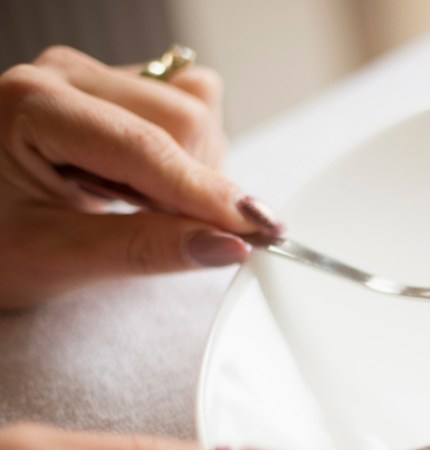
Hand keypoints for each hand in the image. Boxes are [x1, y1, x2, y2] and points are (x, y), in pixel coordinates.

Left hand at [0, 46, 282, 310]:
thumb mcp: (56, 258)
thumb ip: (145, 250)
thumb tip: (228, 245)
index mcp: (32, 105)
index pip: (146, 148)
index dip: (208, 194)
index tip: (259, 232)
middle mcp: (65, 74)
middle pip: (183, 121)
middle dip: (200, 187)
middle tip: (184, 237)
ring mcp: (94, 74)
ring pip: (194, 112)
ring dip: (195, 171)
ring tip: (140, 208)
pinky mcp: (119, 85)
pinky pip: (191, 106)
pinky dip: (192, 154)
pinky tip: (150, 183)